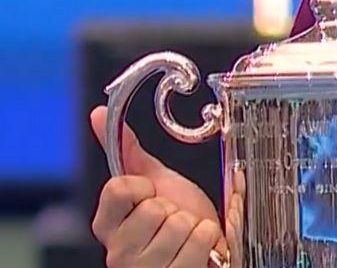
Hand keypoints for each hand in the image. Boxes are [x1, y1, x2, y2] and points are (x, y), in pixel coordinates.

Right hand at [89, 106, 225, 267]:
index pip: (118, 189)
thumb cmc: (181, 218)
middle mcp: (118, 253)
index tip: (151, 195)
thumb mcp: (155, 181)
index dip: (144, 187)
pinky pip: (199, 241)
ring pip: (178, 225)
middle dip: (175, 209)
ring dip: (193, 226)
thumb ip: (127, 151)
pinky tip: (200, 251)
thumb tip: (99, 114)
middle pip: (153, 208)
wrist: (208, 251)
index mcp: (108, 225)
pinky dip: (208, 241)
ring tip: (187, 237)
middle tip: (175, 220)